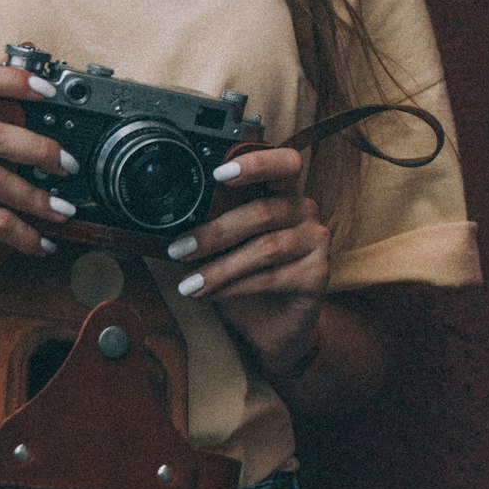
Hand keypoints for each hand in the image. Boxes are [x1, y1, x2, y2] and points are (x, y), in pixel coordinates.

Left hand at [165, 146, 330, 375]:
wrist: (275, 326)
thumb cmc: (247, 275)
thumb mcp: (226, 245)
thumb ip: (213, 222)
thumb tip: (170, 218)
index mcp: (283, 191)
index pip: (283, 163)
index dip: (255, 163)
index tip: (218, 174)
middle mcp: (305, 209)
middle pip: (262, 211)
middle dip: (214, 232)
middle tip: (178, 249)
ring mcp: (316, 241)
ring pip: (264, 249)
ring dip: (220, 268)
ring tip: (189, 283)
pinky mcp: (318, 275)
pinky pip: (271, 278)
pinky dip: (234, 287)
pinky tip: (212, 294)